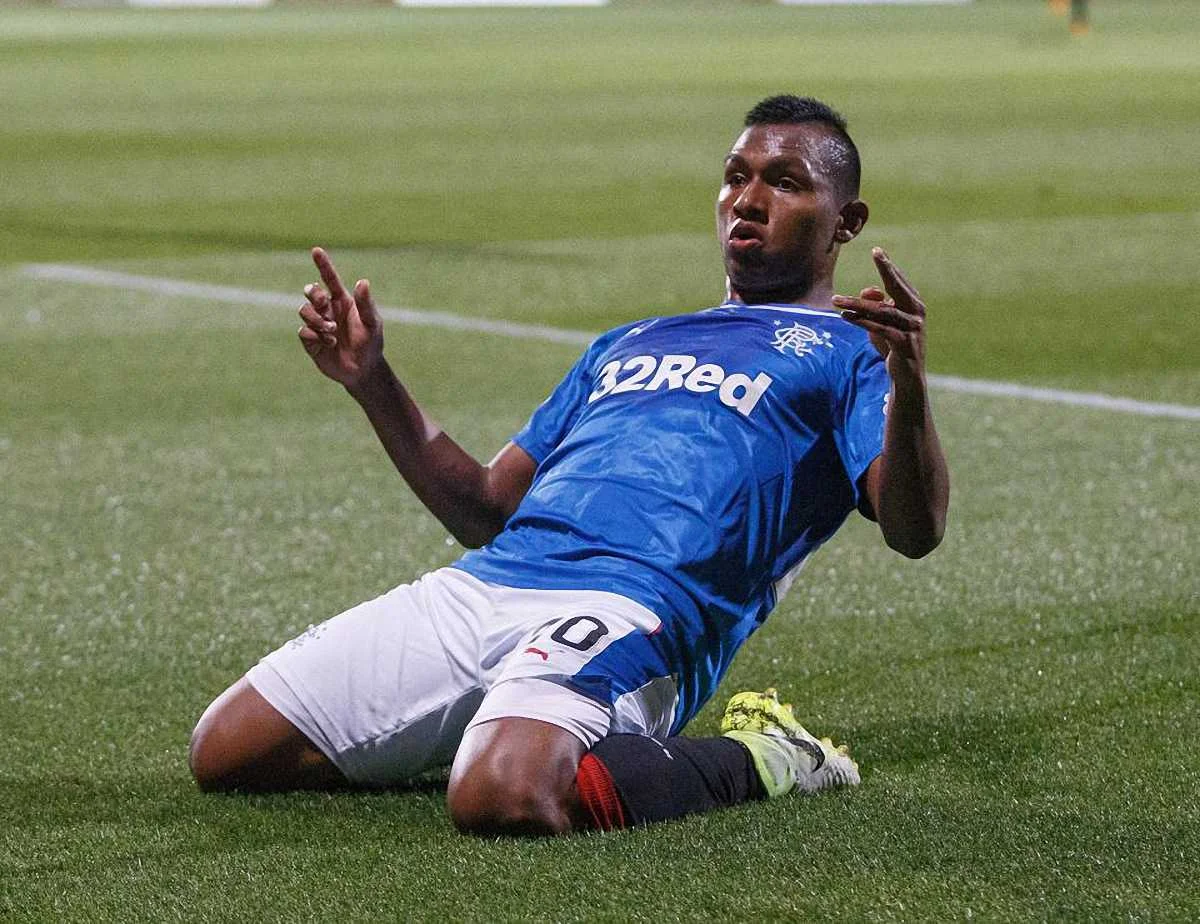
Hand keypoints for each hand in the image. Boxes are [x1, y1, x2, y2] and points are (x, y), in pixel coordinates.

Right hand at [297, 247, 383, 391]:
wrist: (364, 370)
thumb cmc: (371, 343)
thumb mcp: (372, 324)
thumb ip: (366, 304)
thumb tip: (362, 282)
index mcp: (342, 301)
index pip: (329, 279)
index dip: (323, 264)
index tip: (316, 250)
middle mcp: (327, 310)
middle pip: (310, 292)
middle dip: (313, 294)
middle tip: (323, 304)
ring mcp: (318, 324)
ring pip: (304, 310)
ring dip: (317, 319)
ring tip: (332, 331)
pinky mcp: (311, 341)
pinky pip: (304, 331)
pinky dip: (316, 336)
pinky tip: (330, 344)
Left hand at [833, 248, 926, 386]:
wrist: (906, 377)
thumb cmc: (893, 345)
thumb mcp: (882, 323)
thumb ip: (874, 306)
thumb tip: (865, 291)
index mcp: (914, 304)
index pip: (899, 281)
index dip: (888, 266)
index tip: (877, 250)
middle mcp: (917, 313)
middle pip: (898, 287)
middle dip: (886, 269)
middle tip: (876, 253)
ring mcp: (912, 328)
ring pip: (882, 311)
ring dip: (857, 304)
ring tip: (836, 299)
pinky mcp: (904, 343)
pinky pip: (879, 329)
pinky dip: (861, 322)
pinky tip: (845, 316)